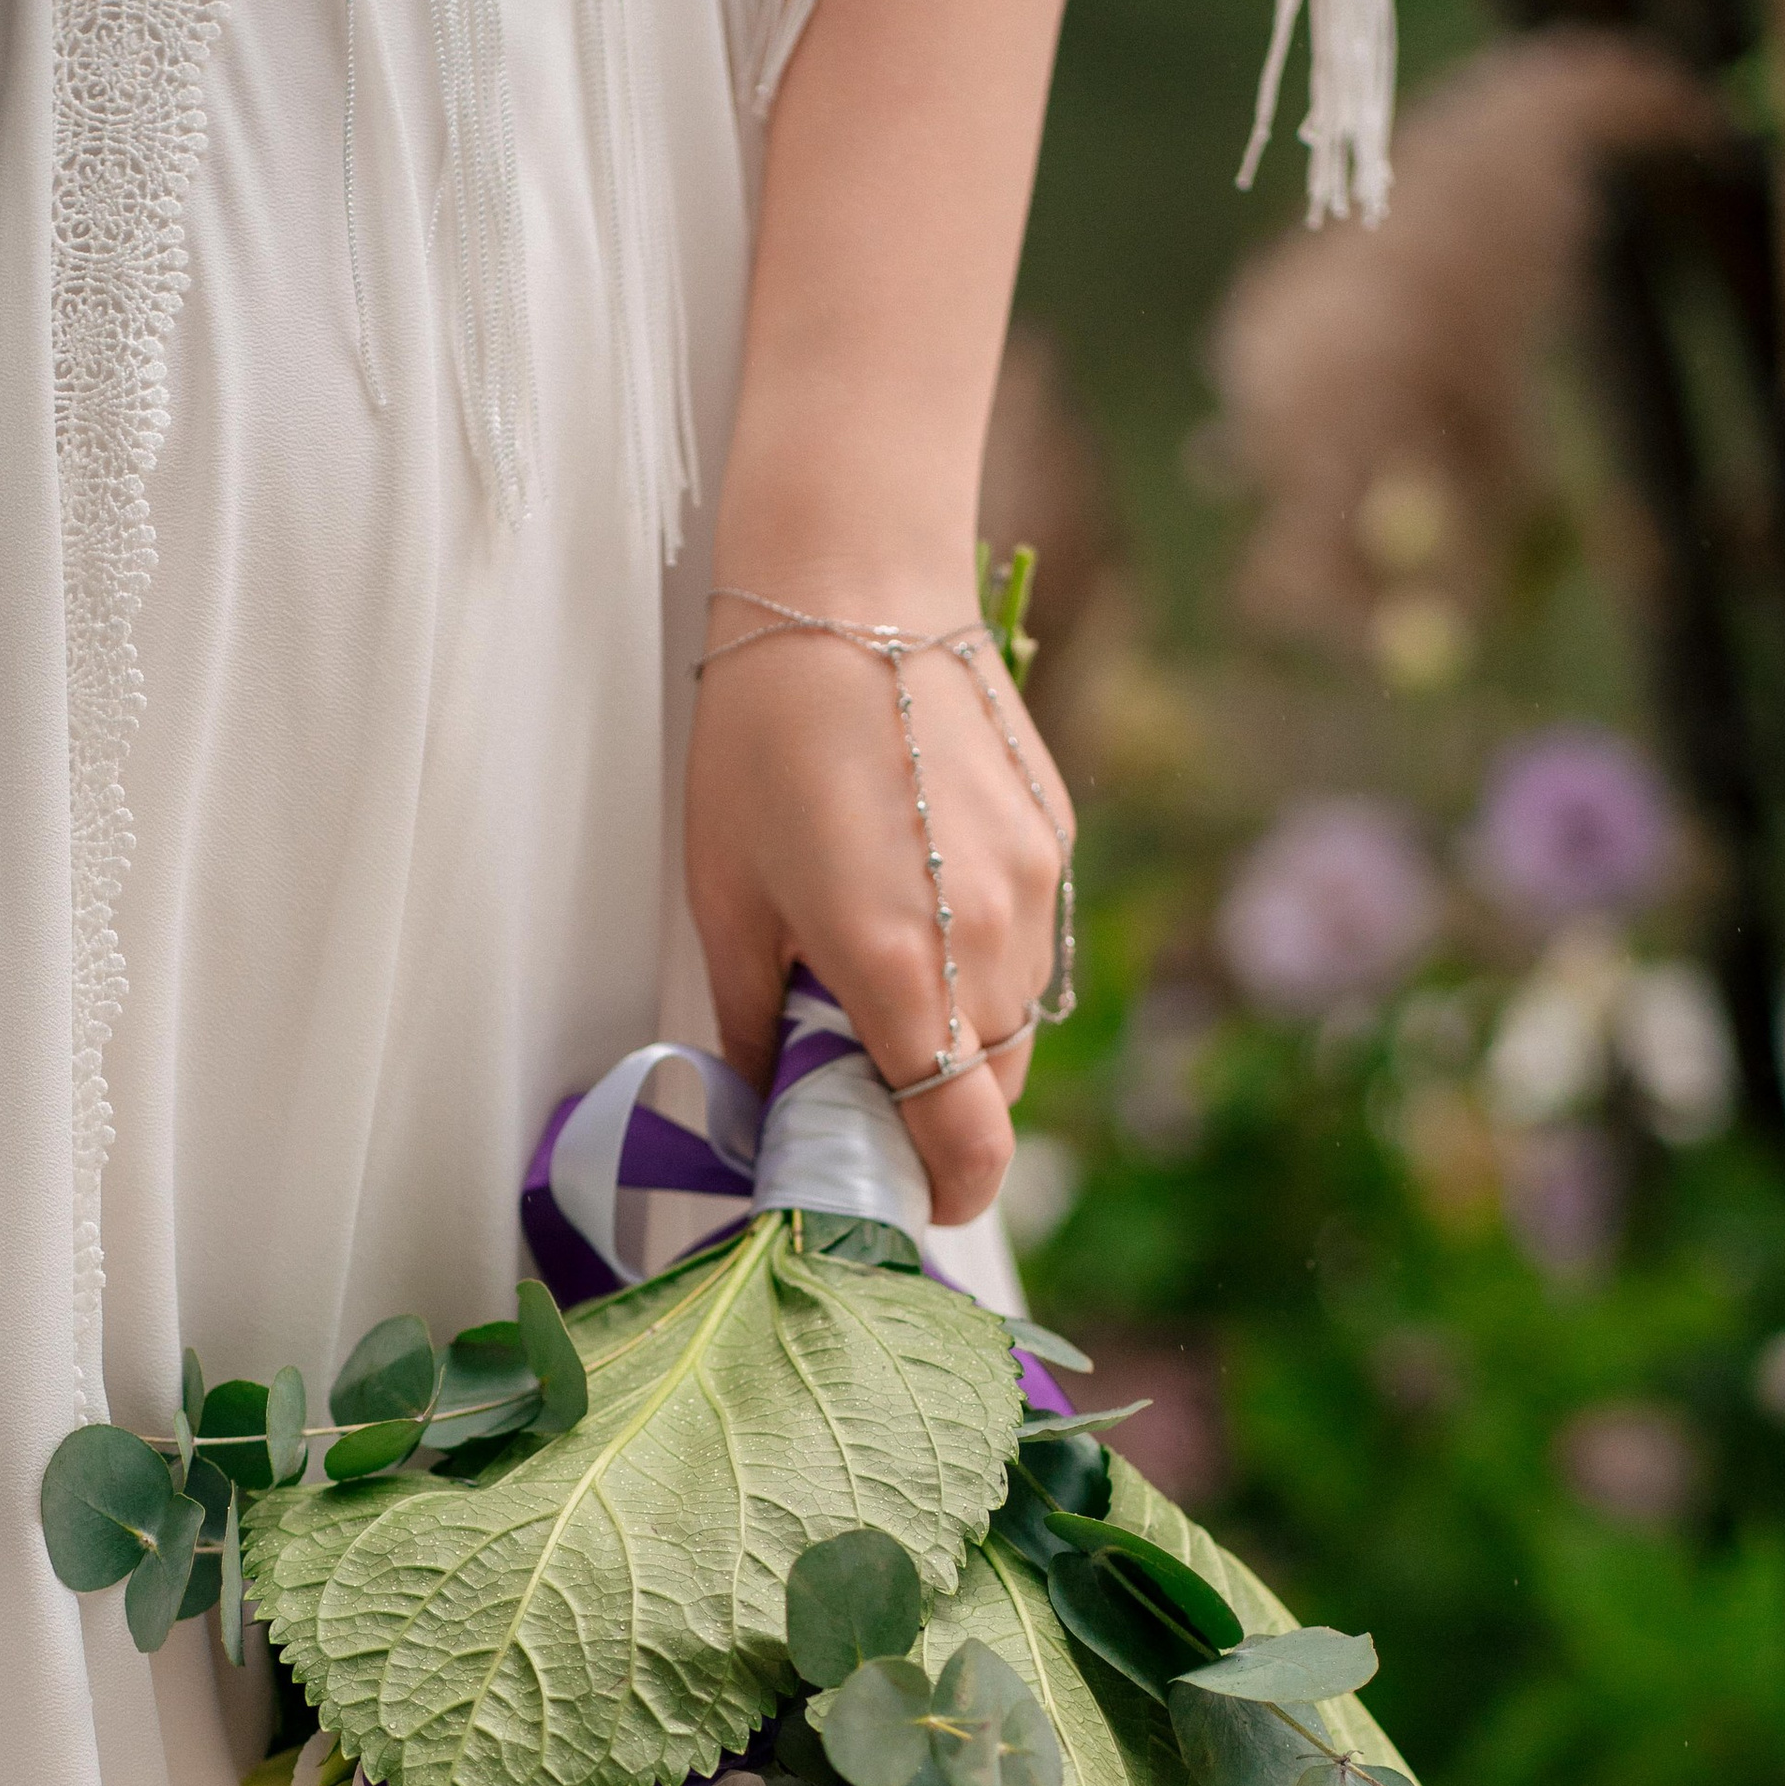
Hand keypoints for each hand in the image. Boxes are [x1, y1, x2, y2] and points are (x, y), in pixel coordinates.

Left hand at [685, 585, 1073, 1225]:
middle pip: (993, 1086)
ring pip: (1019, 1017)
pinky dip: (985, 955)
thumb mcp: (727, 893)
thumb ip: (757, 1018)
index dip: (944, 1194)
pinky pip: (1033, 940)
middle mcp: (988, 938)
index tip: (909, 1202)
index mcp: (898, 966)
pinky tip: (918, 891)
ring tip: (879, 968)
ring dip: (962, 1030)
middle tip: (854, 1074)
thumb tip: (763, 1099)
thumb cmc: (763, 735)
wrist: (853, 583)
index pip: (965, 1139)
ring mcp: (1037, 886)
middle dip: (936, 1106)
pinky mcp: (1057, 837)